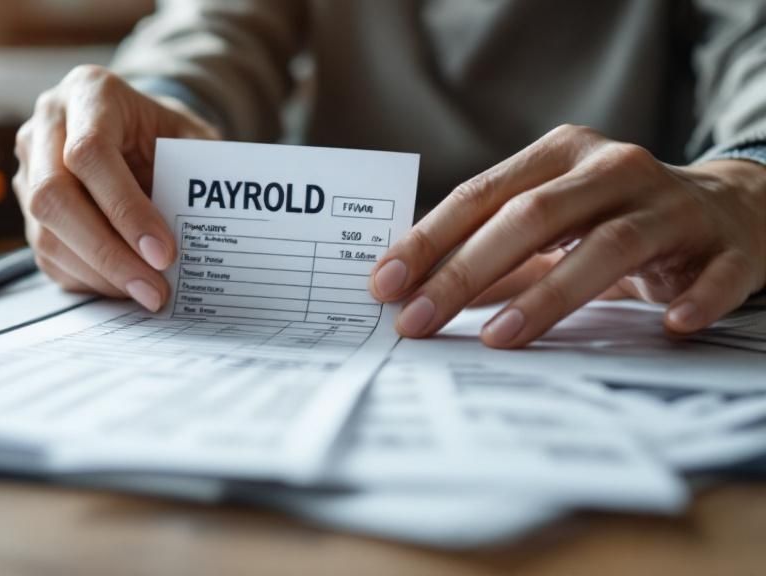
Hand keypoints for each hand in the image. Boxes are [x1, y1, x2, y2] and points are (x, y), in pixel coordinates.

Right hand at [13, 65, 219, 309]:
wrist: (136, 130)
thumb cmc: (165, 133)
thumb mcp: (190, 136)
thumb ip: (197, 170)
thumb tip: (207, 223)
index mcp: (88, 93)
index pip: (90, 153)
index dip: (126, 208)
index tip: (164, 252)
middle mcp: (46, 126)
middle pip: (54, 196)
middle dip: (108, 252)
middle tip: (154, 288)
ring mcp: (29, 168)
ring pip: (46, 233)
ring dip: (100, 273)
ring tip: (147, 293)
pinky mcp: (28, 209)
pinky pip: (48, 255)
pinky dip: (90, 279)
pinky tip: (126, 287)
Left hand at [370, 124, 765, 347]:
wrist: (730, 209)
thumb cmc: (614, 218)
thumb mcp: (550, 222)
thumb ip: (488, 252)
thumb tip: (409, 292)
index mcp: (562, 155)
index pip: (482, 193)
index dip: (429, 239)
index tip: (384, 283)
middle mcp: (614, 168)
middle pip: (533, 216)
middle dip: (467, 271)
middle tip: (417, 321)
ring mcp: (673, 205)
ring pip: (610, 244)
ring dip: (549, 294)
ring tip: (498, 337)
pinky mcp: (727, 244)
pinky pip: (716, 273)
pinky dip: (695, 298)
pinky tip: (668, 325)